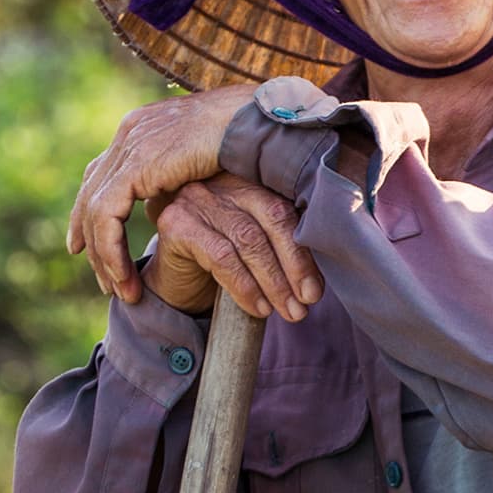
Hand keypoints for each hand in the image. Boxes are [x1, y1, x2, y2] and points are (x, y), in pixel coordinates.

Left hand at [68, 89, 250, 301]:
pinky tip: (124, 275)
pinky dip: (111, 249)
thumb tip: (167, 204)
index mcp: (142, 126)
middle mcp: (129, 132)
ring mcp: (129, 145)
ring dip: (103, 255)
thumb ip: (178, 177)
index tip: (89, 244)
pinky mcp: (136, 165)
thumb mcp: (204, 159)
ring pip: (94, 210)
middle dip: (90, 238)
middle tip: (103, 277)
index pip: (103, 173)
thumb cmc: (247, 139)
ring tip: (119, 289)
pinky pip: (107, 216)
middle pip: (92, 192)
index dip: (92, 210)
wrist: (256, 121)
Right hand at [145, 177, 323, 323]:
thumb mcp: (259, 251)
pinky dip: (244, 286)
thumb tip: (318, 283)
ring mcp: (198, 198)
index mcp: (252, 181)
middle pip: (271, 219)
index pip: (286, 210)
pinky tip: (257, 308)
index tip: (315, 290)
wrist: (175, 282)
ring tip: (287, 311)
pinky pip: (221, 256)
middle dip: (294, 266)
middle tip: (306, 303)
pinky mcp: (176, 222)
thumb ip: (284, 249)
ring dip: (273, 282)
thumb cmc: (225, 265)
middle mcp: (225, 182)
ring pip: (248, 239)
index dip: (304, 252)